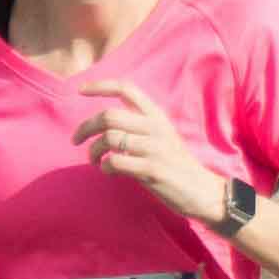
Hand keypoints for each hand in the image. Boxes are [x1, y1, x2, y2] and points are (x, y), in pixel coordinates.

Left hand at [71, 79, 219, 220]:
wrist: (202, 191)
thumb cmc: (175, 165)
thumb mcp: (161, 137)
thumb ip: (137, 126)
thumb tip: (102, 126)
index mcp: (157, 116)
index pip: (126, 89)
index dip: (100, 86)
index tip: (80, 90)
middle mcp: (156, 127)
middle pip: (109, 116)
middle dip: (85, 128)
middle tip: (76, 140)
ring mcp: (155, 148)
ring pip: (109, 139)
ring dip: (93, 151)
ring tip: (95, 160)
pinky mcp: (152, 170)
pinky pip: (116, 162)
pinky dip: (105, 167)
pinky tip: (108, 171)